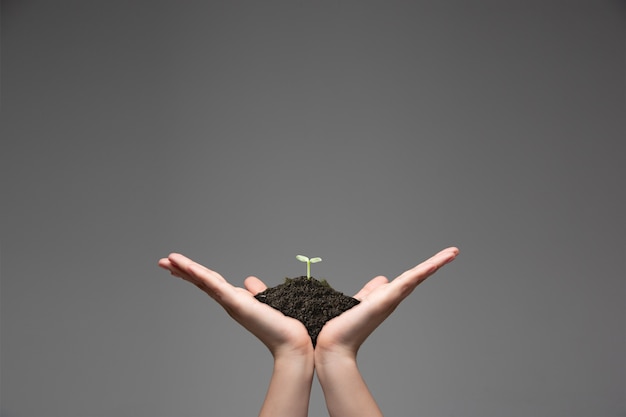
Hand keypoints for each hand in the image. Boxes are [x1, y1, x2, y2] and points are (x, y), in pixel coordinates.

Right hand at [158, 253, 311, 357]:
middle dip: (182, 270)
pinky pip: (216, 286)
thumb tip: (249, 280)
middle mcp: (230, 302)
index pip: (210, 282)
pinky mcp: (238, 303)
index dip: (194, 273)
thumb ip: (256, 292)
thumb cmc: (282, 325)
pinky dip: (202, 276)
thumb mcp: (265, 300)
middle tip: (163, 261)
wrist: (292, 342)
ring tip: (169, 260)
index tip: (178, 265)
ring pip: (204, 281)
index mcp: (235, 300)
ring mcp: (232, 303)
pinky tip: (190, 267)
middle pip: (202, 281)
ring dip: (186, 269)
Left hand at [313, 247, 458, 416]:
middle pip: (418, 276)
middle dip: (436, 263)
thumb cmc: (344, 326)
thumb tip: (382, 279)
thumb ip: (371, 291)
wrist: (334, 345)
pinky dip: (419, 274)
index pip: (410, 277)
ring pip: (415, 278)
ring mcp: (389, 300)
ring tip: (451, 253)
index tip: (440, 257)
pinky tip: (432, 265)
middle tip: (454, 251)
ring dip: (434, 264)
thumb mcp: (360, 301)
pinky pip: (404, 284)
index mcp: (387, 297)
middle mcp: (392, 299)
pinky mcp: (383, 301)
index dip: (425, 267)